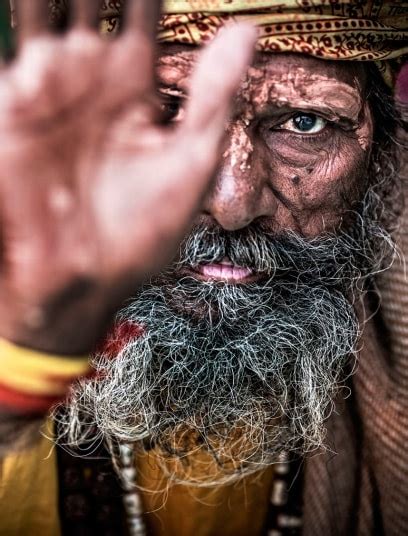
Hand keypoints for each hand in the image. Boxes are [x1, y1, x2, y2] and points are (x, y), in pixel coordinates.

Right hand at [0, 0, 255, 353]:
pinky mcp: (15, 98)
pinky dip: (26, 1)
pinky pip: (18, 28)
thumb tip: (248, 29)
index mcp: (138, 91)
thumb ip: (213, 95)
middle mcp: (94, 78)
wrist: (86, 277)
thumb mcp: (192, 163)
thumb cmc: (141, 233)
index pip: (147, 11)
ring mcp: (51, 83)